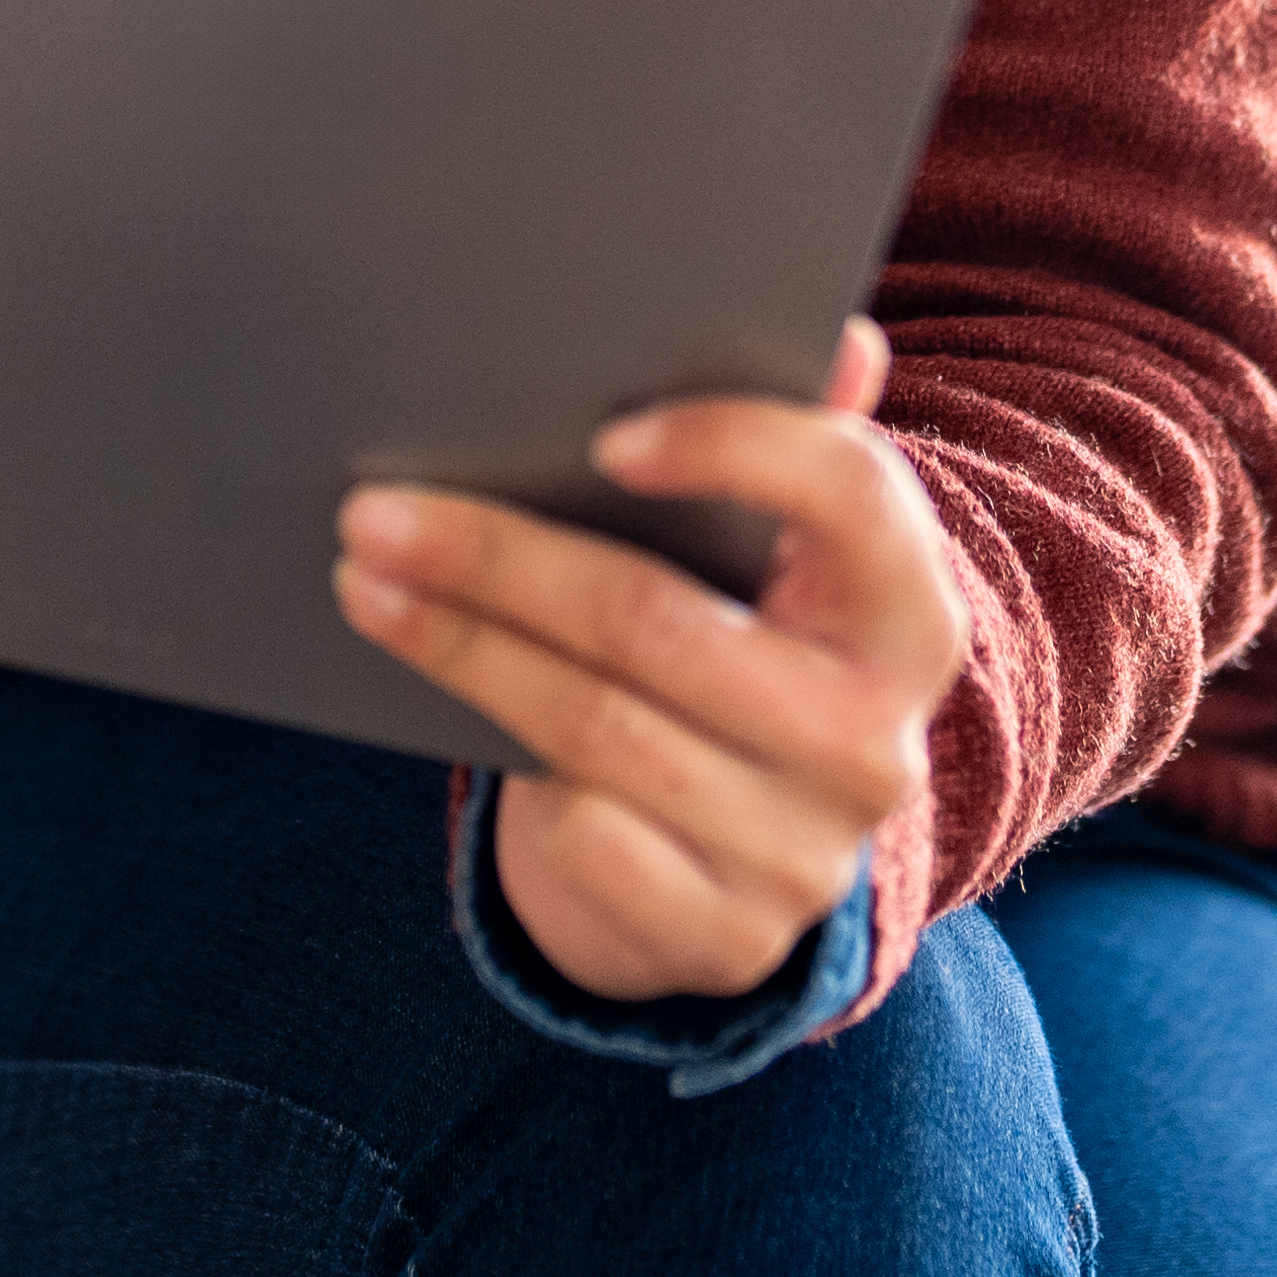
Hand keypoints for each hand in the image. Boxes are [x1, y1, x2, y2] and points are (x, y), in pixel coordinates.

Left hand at [335, 329, 967, 1011]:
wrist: (733, 868)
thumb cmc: (737, 663)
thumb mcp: (775, 568)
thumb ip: (803, 444)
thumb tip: (843, 339)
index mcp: (909, 615)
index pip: (851, 495)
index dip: (733, 448)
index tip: (603, 435)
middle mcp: (876, 741)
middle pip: (660, 620)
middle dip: (500, 558)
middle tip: (377, 512)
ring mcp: (802, 851)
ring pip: (596, 726)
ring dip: (460, 648)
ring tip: (367, 584)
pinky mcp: (725, 936)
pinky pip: (589, 838)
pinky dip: (503, 766)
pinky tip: (430, 703)